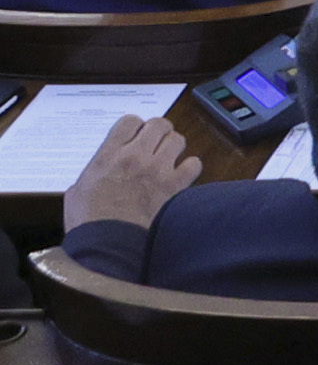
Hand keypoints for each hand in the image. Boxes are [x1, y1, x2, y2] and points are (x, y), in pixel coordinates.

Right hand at [60, 116, 197, 233]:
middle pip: (159, 124)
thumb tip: (102, 170)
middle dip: (159, 131)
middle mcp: (135, 157)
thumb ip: (95, 171)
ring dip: (174, 146)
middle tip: (156, 142)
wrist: (107, 244)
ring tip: (167, 157)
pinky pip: (194, 164)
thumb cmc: (88, 220)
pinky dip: (190, 167)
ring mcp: (156, 170)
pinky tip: (181, 174)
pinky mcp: (173, 186)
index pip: (130, 121)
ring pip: (178, 140)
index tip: (135, 135)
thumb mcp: (77, 189)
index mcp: (109, 155)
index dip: (135, 126)